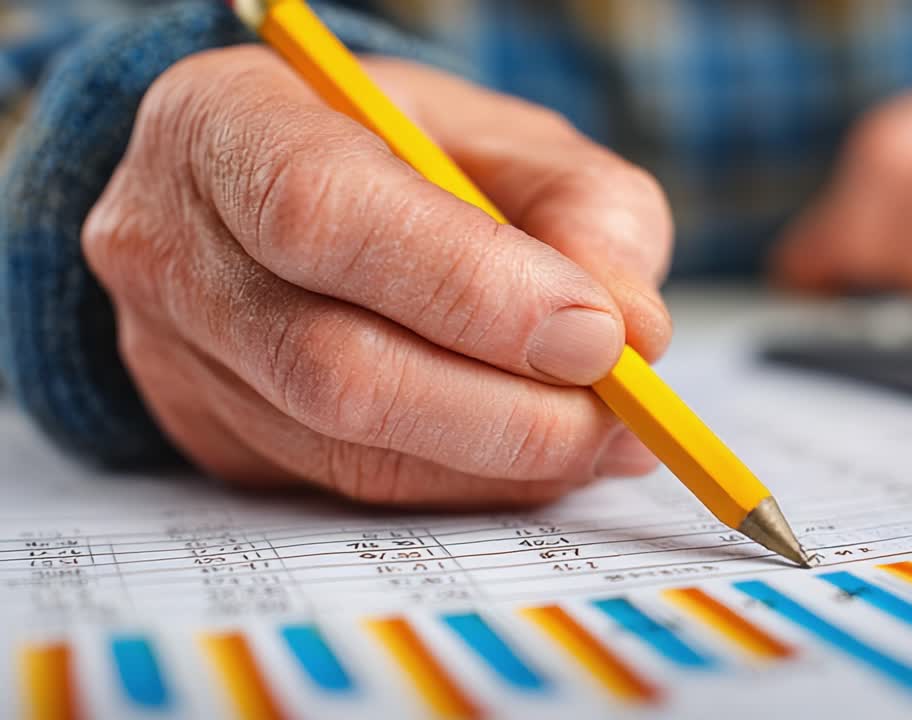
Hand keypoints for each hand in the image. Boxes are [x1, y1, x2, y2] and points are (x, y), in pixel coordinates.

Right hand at [83, 47, 672, 505]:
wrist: (278, 191)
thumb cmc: (400, 150)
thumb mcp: (507, 137)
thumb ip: (587, 211)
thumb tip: (636, 336)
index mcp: (223, 123)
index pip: (323, 214)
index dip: (471, 288)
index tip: (595, 337)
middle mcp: (171, 249)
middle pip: (333, 366)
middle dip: (507, 413)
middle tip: (620, 418)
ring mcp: (178, 359)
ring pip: (349, 453)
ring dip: (502, 463)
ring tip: (602, 437)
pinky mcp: (216, 439)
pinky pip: (355, 491)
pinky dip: (466, 483)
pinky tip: (533, 453)